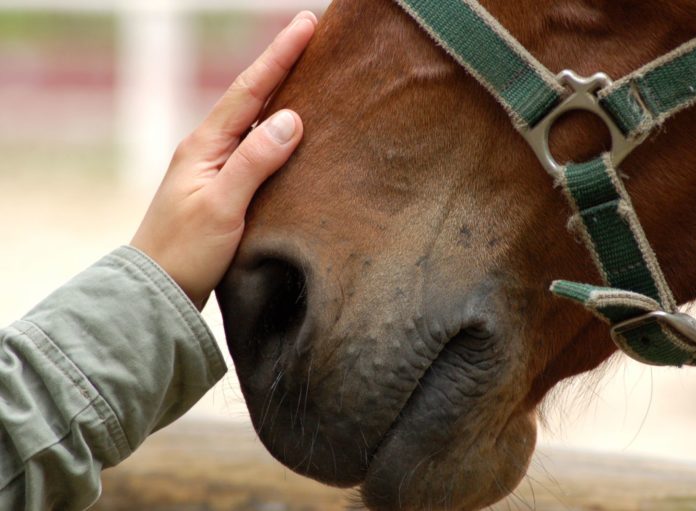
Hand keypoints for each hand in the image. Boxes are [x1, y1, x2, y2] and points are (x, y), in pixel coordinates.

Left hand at [131, 11, 316, 308]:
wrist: (157, 291)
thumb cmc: (185, 251)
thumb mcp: (222, 206)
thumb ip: (255, 162)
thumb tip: (291, 118)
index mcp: (205, 146)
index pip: (249, 91)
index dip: (279, 56)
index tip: (306, 24)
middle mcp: (209, 150)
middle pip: (252, 98)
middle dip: (282, 65)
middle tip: (312, 37)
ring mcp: (215, 169)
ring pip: (255, 123)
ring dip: (281, 96)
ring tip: (311, 76)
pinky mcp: (224, 190)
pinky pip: (257, 150)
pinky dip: (277, 133)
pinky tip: (294, 134)